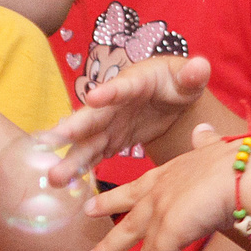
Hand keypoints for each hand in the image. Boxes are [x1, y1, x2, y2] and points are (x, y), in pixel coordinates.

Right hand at [47, 55, 214, 171]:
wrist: (169, 97)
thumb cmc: (178, 82)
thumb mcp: (188, 78)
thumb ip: (193, 74)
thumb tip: (199, 66)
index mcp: (134, 82)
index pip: (122, 87)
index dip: (109, 92)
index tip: (94, 98)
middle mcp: (113, 102)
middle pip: (92, 116)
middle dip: (72, 128)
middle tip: (51, 140)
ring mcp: (109, 123)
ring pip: (86, 141)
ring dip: (70, 158)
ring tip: (53, 177)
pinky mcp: (109, 140)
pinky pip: (92, 156)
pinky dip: (80, 169)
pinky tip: (65, 183)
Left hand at [84, 141, 245, 250]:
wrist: (248, 170)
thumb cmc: (241, 159)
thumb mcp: (215, 148)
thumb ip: (205, 144)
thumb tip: (202, 130)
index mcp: (169, 173)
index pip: (135, 189)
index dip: (112, 201)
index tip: (90, 209)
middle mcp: (160, 193)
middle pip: (130, 224)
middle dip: (110, 246)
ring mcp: (163, 212)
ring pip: (143, 250)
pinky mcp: (171, 230)